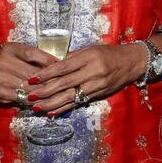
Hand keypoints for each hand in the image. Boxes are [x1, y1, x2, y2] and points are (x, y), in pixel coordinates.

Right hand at [0, 43, 58, 104]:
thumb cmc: (7, 61)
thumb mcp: (17, 52)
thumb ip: (34, 55)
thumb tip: (59, 61)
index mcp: (10, 50)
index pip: (31, 53)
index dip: (47, 60)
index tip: (60, 65)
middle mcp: (3, 63)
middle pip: (33, 73)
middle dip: (50, 78)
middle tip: (62, 82)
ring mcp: (1, 79)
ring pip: (30, 87)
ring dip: (44, 91)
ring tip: (56, 91)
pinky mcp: (1, 93)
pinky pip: (23, 98)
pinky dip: (35, 99)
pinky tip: (43, 99)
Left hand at [27, 43, 148, 115]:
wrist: (132, 62)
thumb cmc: (109, 53)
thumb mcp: (91, 49)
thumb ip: (72, 57)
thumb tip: (51, 65)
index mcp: (89, 58)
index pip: (64, 67)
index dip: (47, 74)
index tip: (32, 78)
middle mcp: (93, 72)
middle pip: (65, 83)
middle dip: (45, 90)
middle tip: (29, 94)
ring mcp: (96, 85)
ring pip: (70, 96)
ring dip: (51, 103)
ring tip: (36, 107)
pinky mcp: (98, 95)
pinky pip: (77, 103)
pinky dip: (63, 108)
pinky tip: (51, 113)